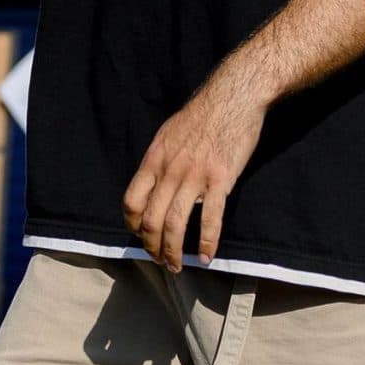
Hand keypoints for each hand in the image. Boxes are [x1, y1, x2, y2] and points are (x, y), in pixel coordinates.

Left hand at [123, 60, 268, 271]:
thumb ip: (159, 161)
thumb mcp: (168, 134)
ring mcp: (195, 176)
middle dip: (153, 247)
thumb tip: (154, 184)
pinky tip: (207, 256)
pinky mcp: (221, 180)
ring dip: (174, 251)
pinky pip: (210, 218)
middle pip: (152, 220)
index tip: (141, 237)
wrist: (232, 98)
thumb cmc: (202, 115)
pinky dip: (207, 242)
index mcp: (154, 160)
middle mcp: (170, 171)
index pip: (132, 201)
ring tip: (177, 266)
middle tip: (160, 261)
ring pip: (176, 224)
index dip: (133, 226)